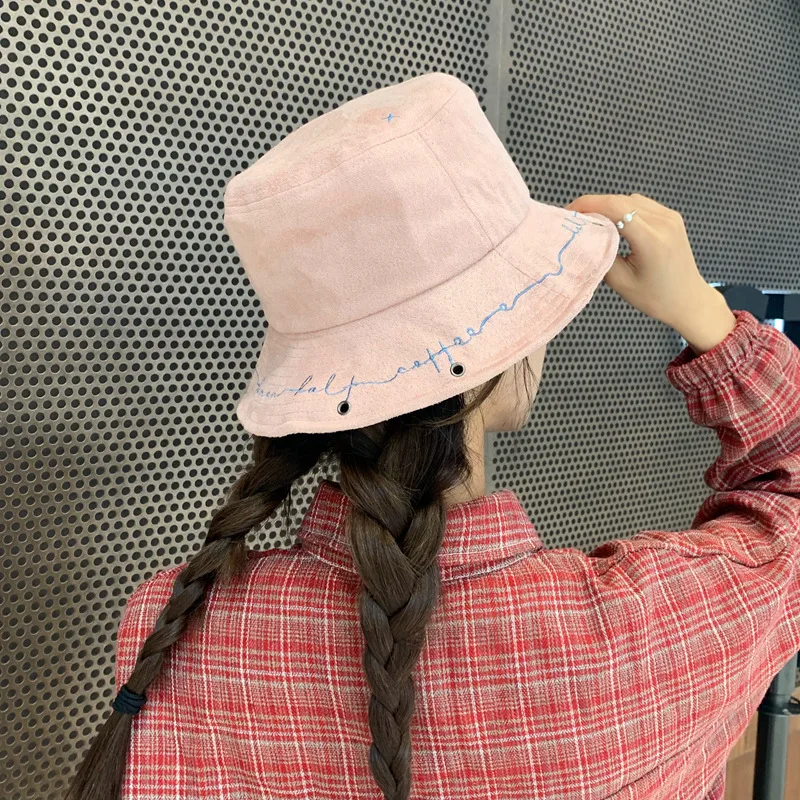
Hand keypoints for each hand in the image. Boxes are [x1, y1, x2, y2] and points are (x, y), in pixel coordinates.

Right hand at [565, 192, 728, 334]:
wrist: (689, 300)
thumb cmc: (657, 298)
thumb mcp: (622, 283)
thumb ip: (602, 257)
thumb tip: (585, 239)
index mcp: (652, 240)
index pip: (615, 208)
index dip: (589, 205)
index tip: (569, 214)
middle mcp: (664, 222)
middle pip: (621, 200)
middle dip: (594, 204)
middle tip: (574, 218)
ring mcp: (670, 217)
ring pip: (630, 199)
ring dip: (608, 206)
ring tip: (591, 220)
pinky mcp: (671, 217)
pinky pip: (641, 204)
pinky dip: (622, 208)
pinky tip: (612, 222)